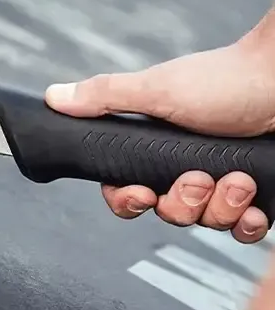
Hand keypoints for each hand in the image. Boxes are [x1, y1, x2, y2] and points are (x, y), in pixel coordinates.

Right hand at [45, 40, 274, 243]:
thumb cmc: (229, 79)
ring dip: (221, 206)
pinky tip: (254, 202)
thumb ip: (105, 97)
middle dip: (184, 202)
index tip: (142, 194)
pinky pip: (244, 230)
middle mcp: (189, 167)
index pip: (128, 192)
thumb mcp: (158, 88)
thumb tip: (54, 96)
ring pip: (207, 224)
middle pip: (168, 214)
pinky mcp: (258, 195)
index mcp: (160, 147)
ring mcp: (225, 183)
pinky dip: (248, 222)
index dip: (130, 201)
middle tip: (200, 176)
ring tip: (239, 176)